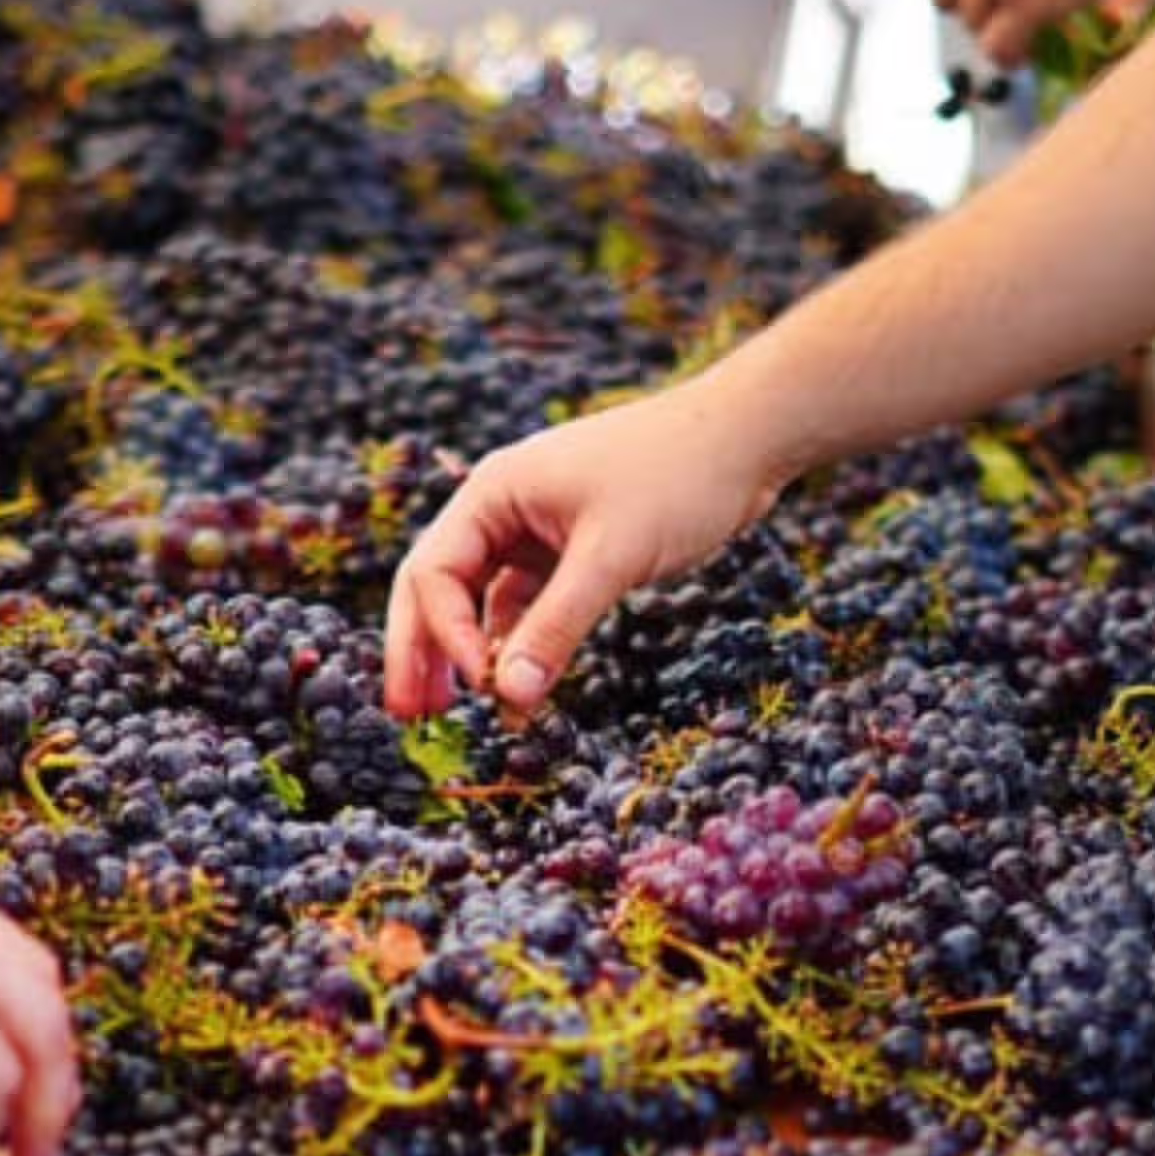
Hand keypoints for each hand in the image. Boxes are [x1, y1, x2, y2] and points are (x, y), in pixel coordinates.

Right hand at [384, 378, 782, 720]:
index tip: (477, 685)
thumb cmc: (675, 477)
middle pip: (439, 587)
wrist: (746, 439)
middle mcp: (503, 509)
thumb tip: (509, 695)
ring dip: (469, 652)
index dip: (443, 635)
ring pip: (482, 599)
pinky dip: (519, 641)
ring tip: (453, 711)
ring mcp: (536, 528)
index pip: (434, 573)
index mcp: (493, 493)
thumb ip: (557, 627)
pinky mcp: (572, 548)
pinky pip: (528, 602)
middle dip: (423, 649)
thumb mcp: (610, 556)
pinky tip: (516, 683)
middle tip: (408, 716)